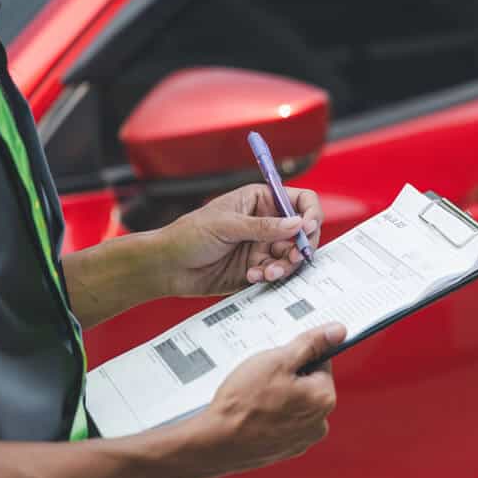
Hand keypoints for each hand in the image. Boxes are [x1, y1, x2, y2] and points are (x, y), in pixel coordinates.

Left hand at [156, 184, 323, 296]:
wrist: (168, 268)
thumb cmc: (188, 235)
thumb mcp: (226, 225)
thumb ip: (263, 226)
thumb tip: (296, 224)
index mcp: (260, 201)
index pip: (299, 201)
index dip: (309, 213)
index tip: (307, 228)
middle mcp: (267, 223)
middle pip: (303, 232)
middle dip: (300, 246)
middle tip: (293, 257)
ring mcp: (263, 246)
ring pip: (293, 256)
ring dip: (285, 265)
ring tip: (266, 271)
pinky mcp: (259, 268)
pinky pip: (278, 273)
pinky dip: (271, 276)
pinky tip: (253, 275)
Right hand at [180, 323, 346, 477]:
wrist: (214, 442)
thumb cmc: (243, 403)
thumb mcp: (278, 360)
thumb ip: (311, 344)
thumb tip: (337, 331)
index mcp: (324, 398)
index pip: (321, 362)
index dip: (296, 357)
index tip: (277, 362)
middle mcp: (319, 422)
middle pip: (308, 384)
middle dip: (287, 378)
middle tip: (262, 379)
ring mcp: (302, 439)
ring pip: (294, 404)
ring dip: (279, 397)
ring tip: (254, 398)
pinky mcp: (285, 449)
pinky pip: (283, 423)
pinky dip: (271, 416)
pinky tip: (252, 413)